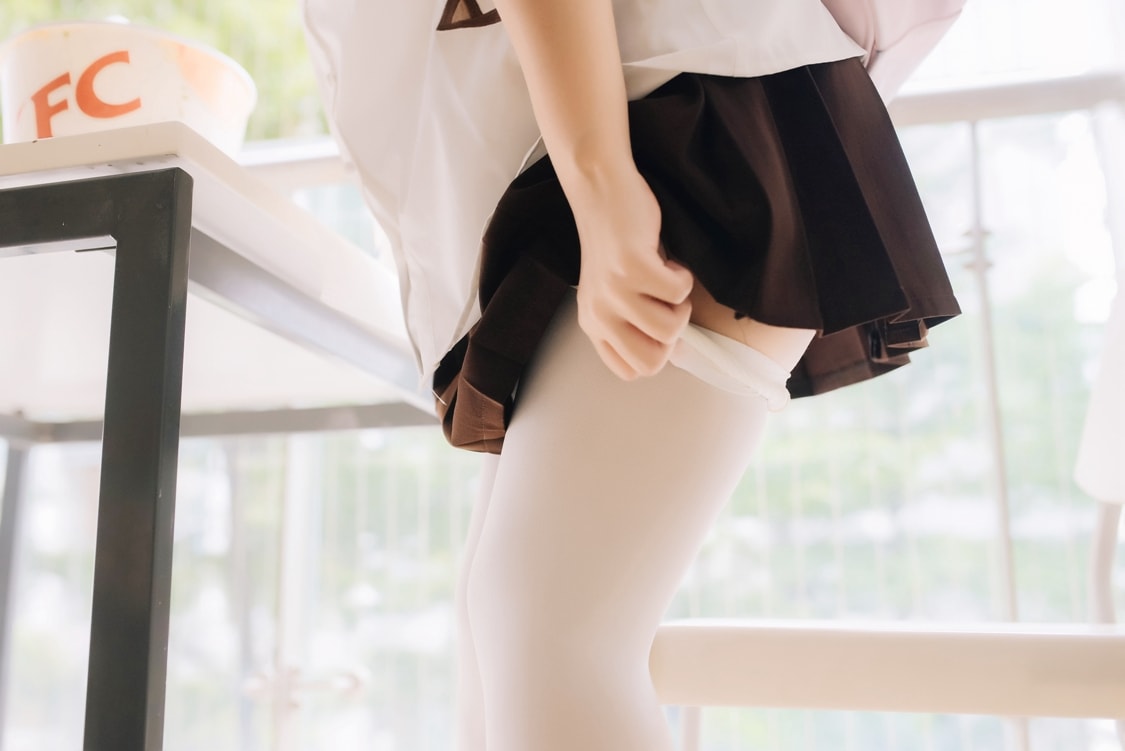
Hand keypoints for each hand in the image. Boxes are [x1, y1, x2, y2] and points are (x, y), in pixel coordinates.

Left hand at [567, 166, 694, 379]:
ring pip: (669, 329)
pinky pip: (678, 292)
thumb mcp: (617, 293)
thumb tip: (678, 353)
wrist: (601, 192)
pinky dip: (683, 276)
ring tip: (666, 278)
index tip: (659, 321)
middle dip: (672, 335)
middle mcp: (599, 314)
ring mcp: (613, 291)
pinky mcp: (631, 267)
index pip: (631, 370)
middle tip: (665, 302)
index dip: (657, 350)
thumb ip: (637, 324)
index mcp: (594, 325)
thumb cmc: (616, 241)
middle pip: (652, 362)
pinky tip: (666, 259)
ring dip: (681, 304)